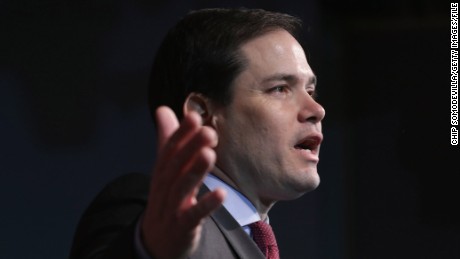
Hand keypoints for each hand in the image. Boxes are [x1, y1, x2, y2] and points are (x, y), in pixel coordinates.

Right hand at [141, 106, 225, 258]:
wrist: (156, 241)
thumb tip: (163, 109)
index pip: (170, 149)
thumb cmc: (166, 198)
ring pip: (182, 187)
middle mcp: (165, 187)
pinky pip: (194, 215)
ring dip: (195, 171)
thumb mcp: (165, 170)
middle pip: (176, 166)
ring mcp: (172, 207)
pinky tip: (221, 194)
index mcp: (162, 171)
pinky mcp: (182, 226)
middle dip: (191, 147)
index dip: (181, 133)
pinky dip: (206, 205)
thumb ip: (167, 140)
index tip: (194, 116)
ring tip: (209, 154)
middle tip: (208, 132)